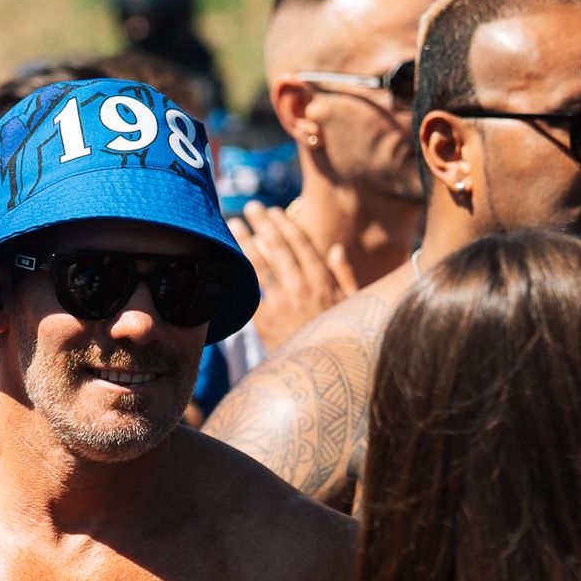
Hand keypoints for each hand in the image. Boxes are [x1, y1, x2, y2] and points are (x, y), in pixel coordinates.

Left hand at [230, 201, 359, 353]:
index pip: (302, 244)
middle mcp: (301, 288)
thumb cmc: (341, 339)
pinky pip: (248, 290)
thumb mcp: (353, 305)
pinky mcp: (264, 321)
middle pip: (278, 248)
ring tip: (233, 224)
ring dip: (245, 241)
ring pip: (259, 265)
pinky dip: (238, 272)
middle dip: (263, 224)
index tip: (275, 211)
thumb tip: (335, 249)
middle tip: (251, 208)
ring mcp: (281, 304)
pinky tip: (227, 259)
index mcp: (322, 281)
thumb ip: (345, 275)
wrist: (322, 373)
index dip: (286, 225)